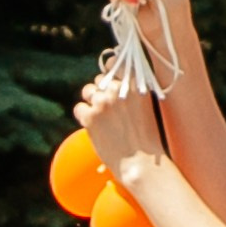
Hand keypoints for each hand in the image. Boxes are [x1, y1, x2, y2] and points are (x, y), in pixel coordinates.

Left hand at [74, 70, 167, 190]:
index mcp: (136, 84)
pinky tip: (96, 128)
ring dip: (92, 102)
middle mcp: (118, 89)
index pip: (115, 63)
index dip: (111, 71)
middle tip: (109, 108)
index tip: (111, 80)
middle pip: (100, 78)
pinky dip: (84, 117)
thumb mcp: (145, 107)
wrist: (141, 164)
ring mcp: (103, 102)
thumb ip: (131, 90)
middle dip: (101, 90)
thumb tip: (112, 78)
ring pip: (87, 91)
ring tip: (102, 119)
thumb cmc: (146, 139)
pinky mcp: (90, 117)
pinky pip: (79, 108)